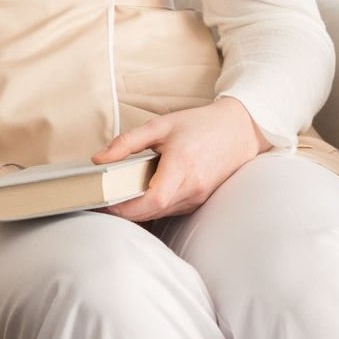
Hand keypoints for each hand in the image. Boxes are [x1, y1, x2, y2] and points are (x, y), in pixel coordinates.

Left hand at [92, 98, 267, 222]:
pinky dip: (154, 206)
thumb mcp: (160, 125)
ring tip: (117, 197)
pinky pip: (170, 210)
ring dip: (138, 210)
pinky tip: (141, 195)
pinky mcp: (199, 201)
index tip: (104, 202)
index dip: (125, 207)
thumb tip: (99, 160)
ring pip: (160, 214)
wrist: (239, 131)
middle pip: (151, 212)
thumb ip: (127, 142)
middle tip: (101, 201)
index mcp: (182, 166)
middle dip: (124, 211)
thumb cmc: (200, 125)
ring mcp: (198, 198)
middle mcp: (192, 187)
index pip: (151, 200)